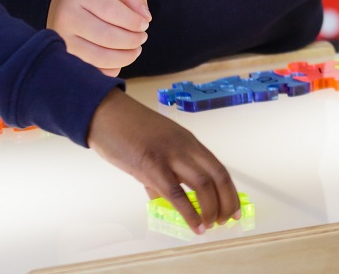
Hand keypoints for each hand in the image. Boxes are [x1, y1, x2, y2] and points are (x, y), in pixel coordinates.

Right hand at [47, 0, 150, 74]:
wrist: (57, 3)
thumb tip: (145, 18)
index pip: (111, 10)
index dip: (133, 21)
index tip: (144, 24)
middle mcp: (68, 17)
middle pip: (107, 36)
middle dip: (132, 40)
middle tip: (142, 37)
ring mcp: (64, 40)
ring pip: (101, 57)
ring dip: (126, 57)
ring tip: (135, 49)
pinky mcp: (66, 58)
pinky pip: (95, 71)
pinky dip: (113, 68)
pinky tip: (118, 57)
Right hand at [87, 88, 240, 232]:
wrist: (105, 112)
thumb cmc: (126, 128)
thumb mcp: (154, 145)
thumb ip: (163, 172)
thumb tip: (167, 201)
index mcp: (186, 140)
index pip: (218, 168)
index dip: (229, 192)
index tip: (233, 209)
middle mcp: (183, 145)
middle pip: (217, 176)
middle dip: (226, 203)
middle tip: (224, 221)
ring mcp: (169, 154)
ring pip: (203, 185)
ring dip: (211, 209)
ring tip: (210, 225)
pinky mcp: (152, 165)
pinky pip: (177, 194)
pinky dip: (190, 214)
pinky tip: (195, 226)